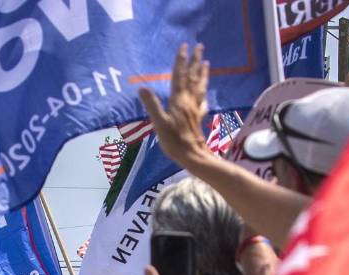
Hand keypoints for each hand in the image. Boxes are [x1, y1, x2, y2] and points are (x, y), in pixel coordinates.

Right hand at [139, 44, 209, 167]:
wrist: (191, 154)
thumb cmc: (173, 140)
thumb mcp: (159, 122)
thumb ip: (152, 104)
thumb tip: (142, 88)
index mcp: (179, 100)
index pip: (179, 76)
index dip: (181, 61)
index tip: (184, 46)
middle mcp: (189, 100)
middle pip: (193, 77)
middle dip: (195, 61)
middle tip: (200, 46)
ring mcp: (195, 108)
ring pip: (200, 86)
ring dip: (202, 73)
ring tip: (206, 62)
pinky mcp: (198, 116)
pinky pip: (202, 100)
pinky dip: (203, 92)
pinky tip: (204, 92)